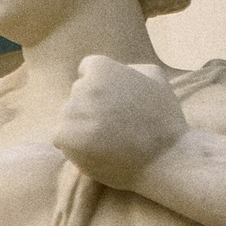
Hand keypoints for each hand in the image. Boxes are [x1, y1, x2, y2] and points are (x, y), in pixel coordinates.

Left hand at [55, 52, 186, 188]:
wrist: (164, 157)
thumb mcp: (155, 78)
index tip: (112, 102)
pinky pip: (61, 137)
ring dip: (81, 126)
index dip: (100, 86)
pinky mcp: (65, 136)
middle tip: (112, 124)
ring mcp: (72, 112)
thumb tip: (114, 71)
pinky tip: (96, 150)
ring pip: (68, 117)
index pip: (87, 70)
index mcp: (102, 68)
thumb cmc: (164, 118)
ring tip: (106, 140)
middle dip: (90, 106)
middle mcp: (83, 87)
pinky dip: (74, 145)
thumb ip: (128, 68)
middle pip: (77, 95)